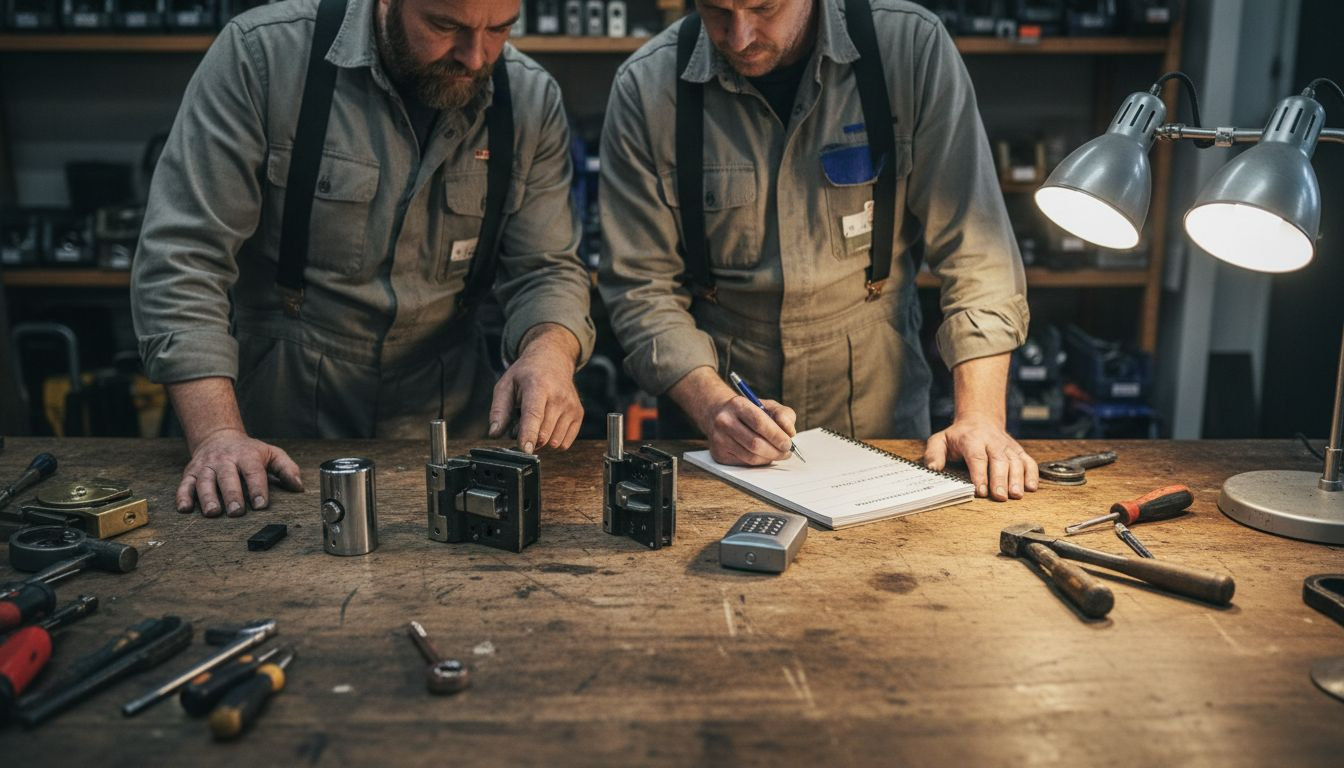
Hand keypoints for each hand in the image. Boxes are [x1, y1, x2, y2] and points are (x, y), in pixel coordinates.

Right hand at [177, 428, 303, 516]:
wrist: (218, 436)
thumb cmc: (248, 451)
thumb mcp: (271, 454)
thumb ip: (287, 469)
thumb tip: (299, 487)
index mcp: (246, 456)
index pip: (253, 472)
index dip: (258, 488)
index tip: (261, 505)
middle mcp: (224, 460)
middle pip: (227, 478)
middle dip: (232, 495)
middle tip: (237, 512)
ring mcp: (206, 466)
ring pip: (205, 482)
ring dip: (207, 498)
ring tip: (213, 513)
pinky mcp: (190, 472)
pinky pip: (184, 485)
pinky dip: (182, 496)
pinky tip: (185, 509)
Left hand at [488, 325, 581, 452]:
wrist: (553, 360)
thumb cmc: (526, 374)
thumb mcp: (506, 385)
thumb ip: (499, 410)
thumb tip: (494, 433)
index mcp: (537, 386)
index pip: (534, 414)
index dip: (529, 434)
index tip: (525, 450)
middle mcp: (558, 396)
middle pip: (543, 434)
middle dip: (528, 438)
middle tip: (521, 423)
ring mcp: (571, 406)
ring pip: (554, 442)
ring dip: (541, 441)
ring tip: (536, 421)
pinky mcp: (578, 414)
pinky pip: (565, 443)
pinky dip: (553, 442)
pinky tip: (547, 426)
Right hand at [704, 396, 796, 465]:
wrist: (718, 415)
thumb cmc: (749, 411)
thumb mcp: (768, 406)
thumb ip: (784, 415)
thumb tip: (790, 433)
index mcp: (737, 404)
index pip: (759, 423)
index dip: (777, 436)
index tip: (788, 443)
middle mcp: (724, 421)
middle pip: (755, 443)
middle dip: (776, 451)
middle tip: (786, 452)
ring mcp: (719, 439)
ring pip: (751, 457)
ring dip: (769, 458)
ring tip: (778, 453)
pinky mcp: (718, 454)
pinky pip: (745, 463)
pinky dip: (759, 462)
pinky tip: (764, 455)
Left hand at [923, 415, 1037, 500]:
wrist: (980, 419)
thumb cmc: (959, 435)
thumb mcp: (940, 440)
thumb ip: (934, 453)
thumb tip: (933, 468)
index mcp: (972, 440)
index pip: (977, 457)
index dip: (979, 474)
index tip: (981, 490)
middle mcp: (992, 442)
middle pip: (998, 460)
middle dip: (1000, 479)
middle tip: (1000, 497)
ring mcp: (1007, 446)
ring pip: (1015, 461)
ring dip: (1017, 478)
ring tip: (1016, 495)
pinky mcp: (1018, 451)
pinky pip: (1028, 461)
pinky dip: (1032, 474)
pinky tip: (1031, 487)